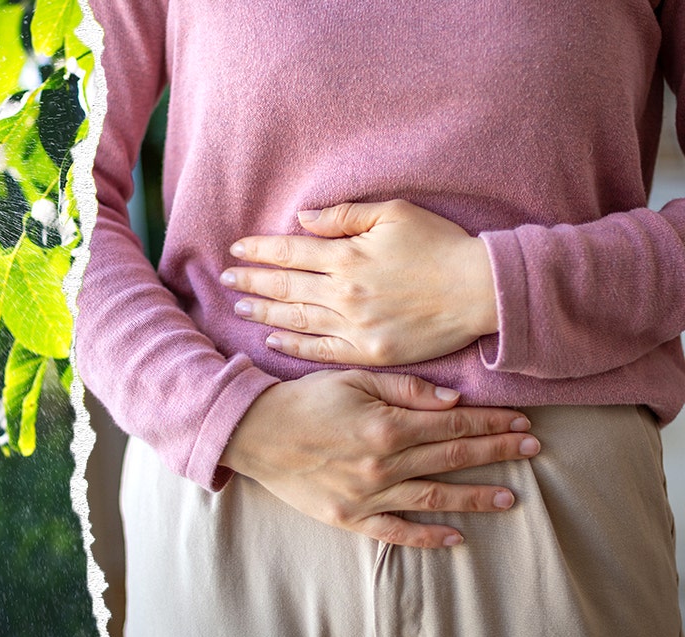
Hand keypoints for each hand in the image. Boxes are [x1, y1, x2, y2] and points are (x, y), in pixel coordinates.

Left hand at [220, 200, 497, 365]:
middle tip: (225, 278)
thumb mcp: (395, 213)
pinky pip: (321, 350)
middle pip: (285, 287)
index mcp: (347, 257)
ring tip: (238, 308)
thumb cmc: (441, 245)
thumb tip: (303, 219)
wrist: (481, 290)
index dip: (260, 250)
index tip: (237, 249)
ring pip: (296, 320)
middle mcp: (344, 293)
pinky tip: (272, 340)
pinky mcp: (369, 352)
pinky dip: (293, 346)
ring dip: (263, 314)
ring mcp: (355, 326)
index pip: (290, 252)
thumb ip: (344, 216)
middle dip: (250, 282)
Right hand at [220, 370, 538, 547]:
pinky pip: (397, 532)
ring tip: (511, 498)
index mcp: (387, 426)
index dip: (492, 423)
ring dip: (477, 497)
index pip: (454, 424)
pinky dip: (428, 537)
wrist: (253, 432)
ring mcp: (368, 495)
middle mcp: (384, 465)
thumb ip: (406, 391)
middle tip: (533, 450)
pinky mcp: (350, 518)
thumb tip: (453, 401)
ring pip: (435, 499)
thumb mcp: (353, 378)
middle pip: (453, 458)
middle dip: (497, 452)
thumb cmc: (302, 400)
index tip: (522, 422)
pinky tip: (457, 538)